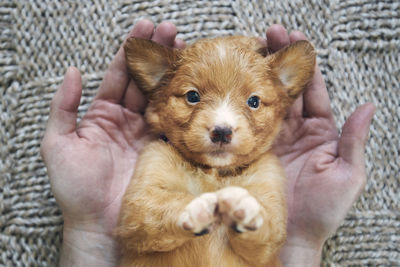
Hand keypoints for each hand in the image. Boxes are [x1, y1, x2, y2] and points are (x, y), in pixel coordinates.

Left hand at [40, 20, 184, 265]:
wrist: (99, 221)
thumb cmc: (74, 186)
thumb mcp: (58, 143)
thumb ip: (64, 106)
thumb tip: (74, 70)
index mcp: (102, 114)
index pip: (120, 75)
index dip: (131, 51)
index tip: (144, 28)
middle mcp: (127, 119)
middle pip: (144, 80)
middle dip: (157, 53)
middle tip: (170, 30)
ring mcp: (146, 133)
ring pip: (161, 95)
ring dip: (173, 71)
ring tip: (184, 47)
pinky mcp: (162, 147)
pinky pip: (173, 121)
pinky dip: (182, 102)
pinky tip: (192, 83)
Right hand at [265, 25, 375, 265]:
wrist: (292, 235)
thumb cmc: (324, 210)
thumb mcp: (347, 175)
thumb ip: (353, 140)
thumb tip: (368, 105)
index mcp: (320, 131)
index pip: (311, 90)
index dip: (305, 65)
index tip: (296, 39)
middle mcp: (295, 130)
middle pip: (285, 88)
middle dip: (277, 60)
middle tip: (268, 34)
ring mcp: (272, 138)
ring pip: (264, 100)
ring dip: (257, 76)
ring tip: (248, 51)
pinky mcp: (253, 149)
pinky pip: (248, 123)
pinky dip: (242, 104)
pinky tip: (233, 86)